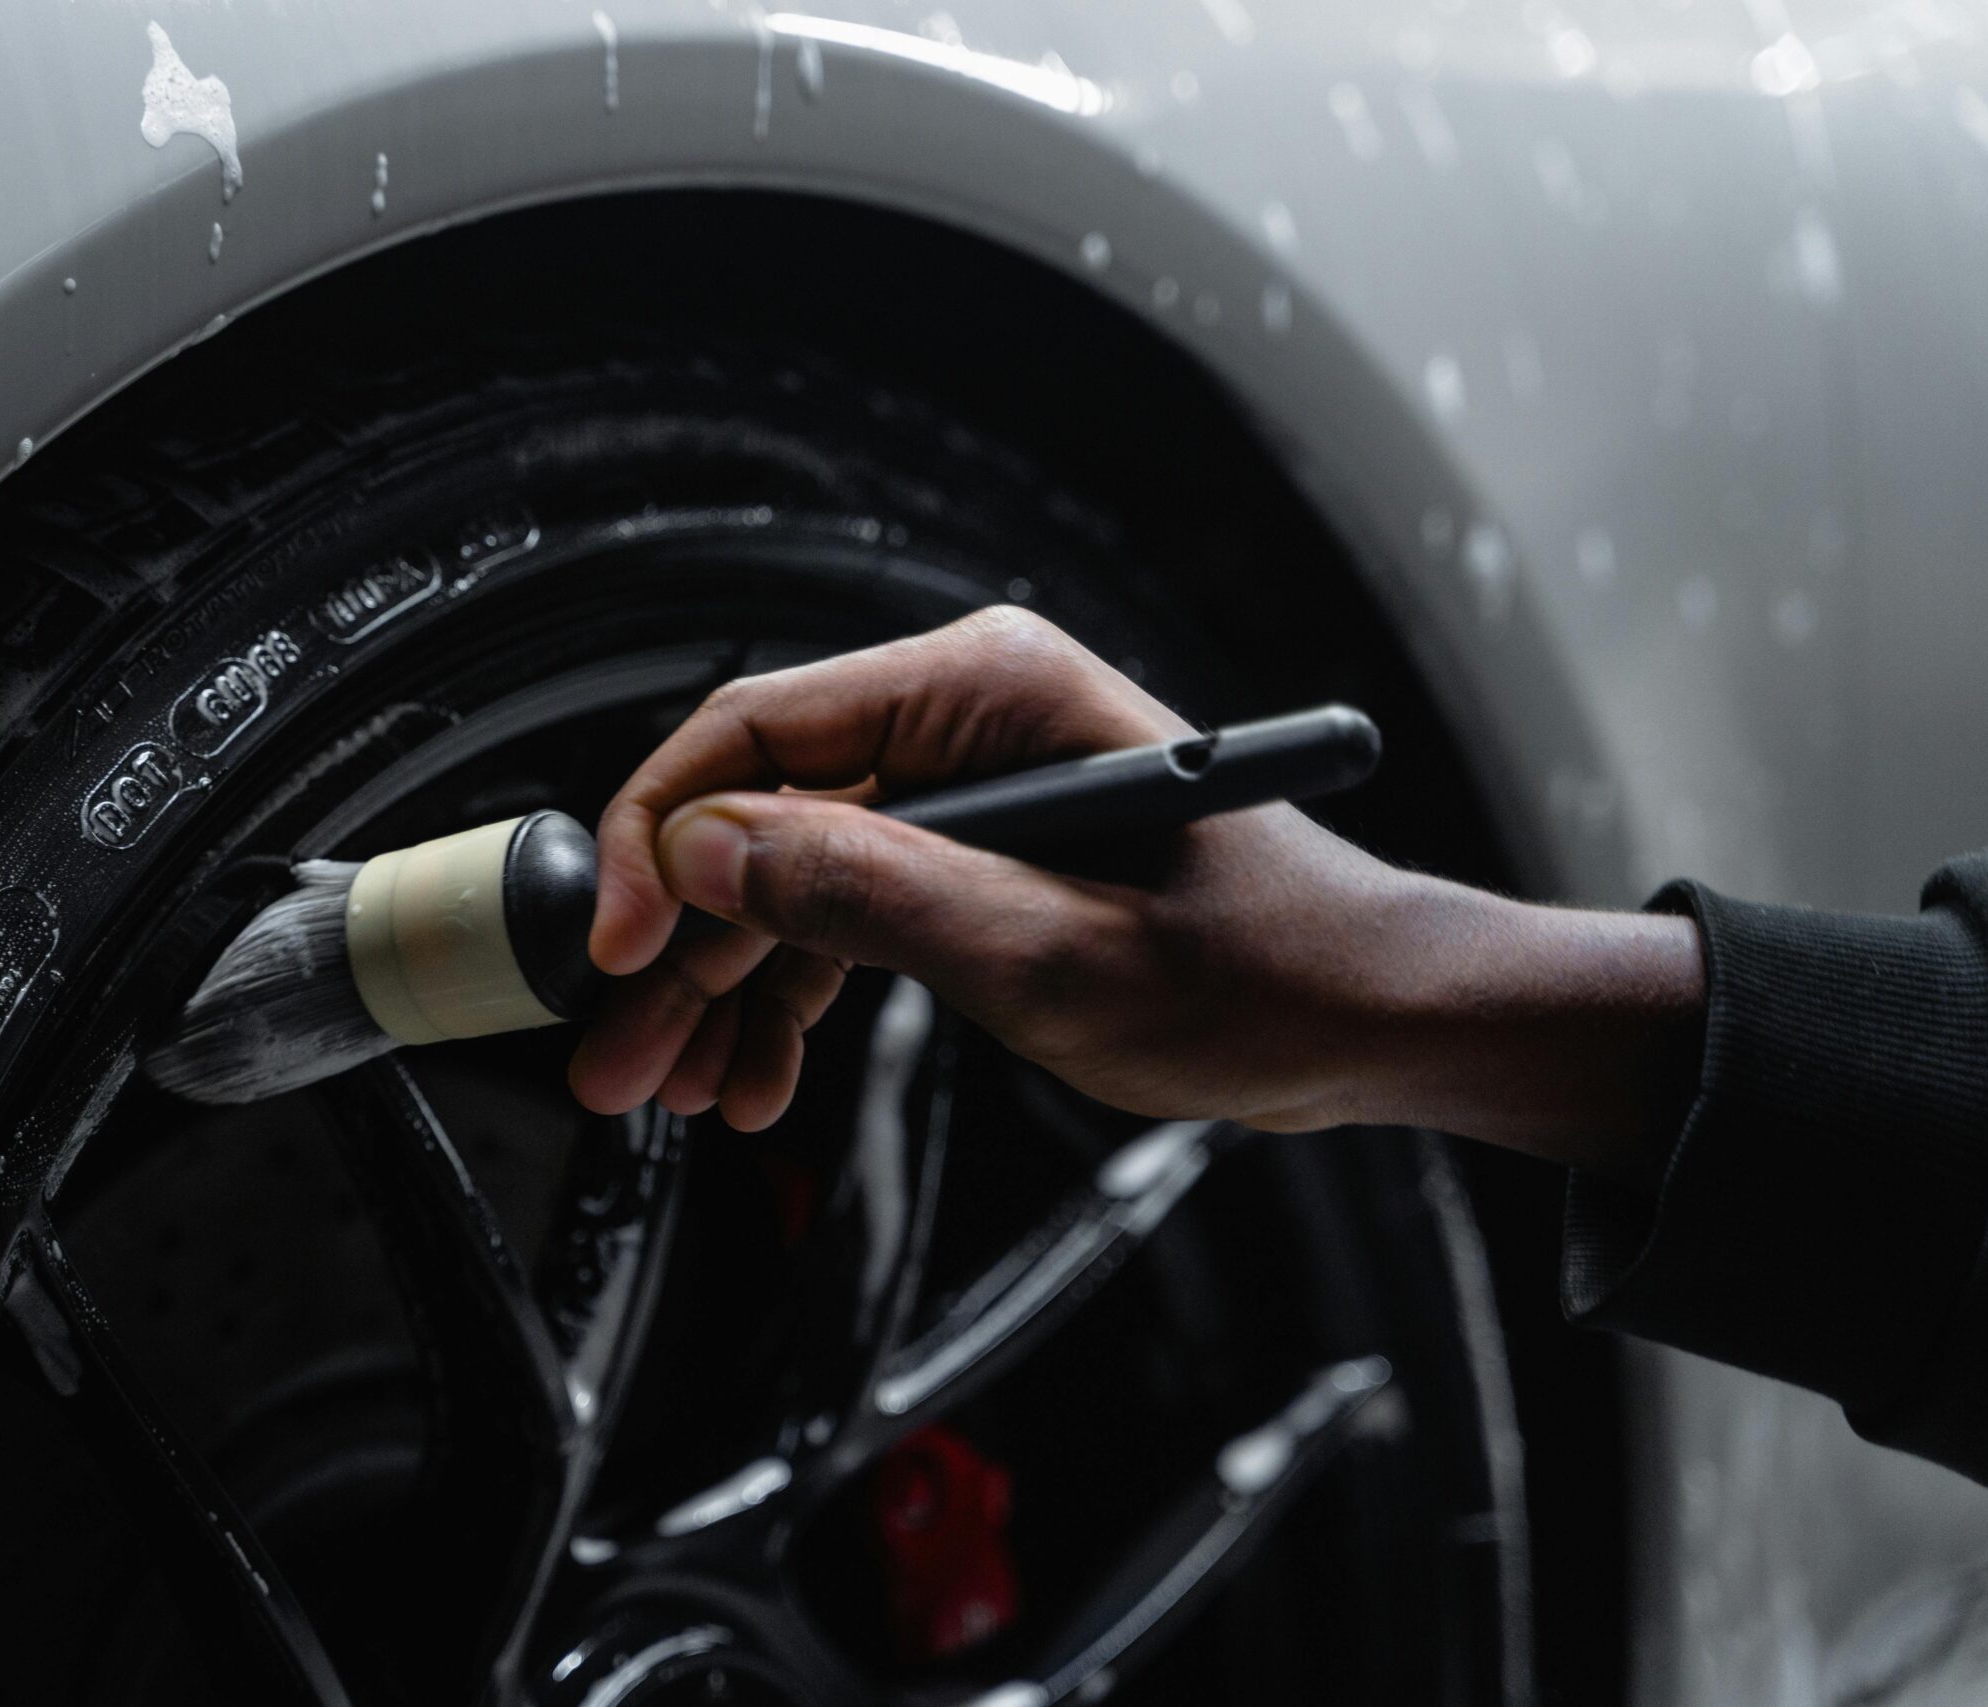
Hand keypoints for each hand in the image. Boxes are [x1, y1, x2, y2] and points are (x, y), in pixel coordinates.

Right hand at [566, 607, 1703, 1179]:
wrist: (1368, 1020)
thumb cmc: (1264, 969)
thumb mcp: (1053, 951)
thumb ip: (874, 894)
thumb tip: (716, 851)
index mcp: (986, 689)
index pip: (761, 732)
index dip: (666, 841)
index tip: (619, 947)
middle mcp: (962, 720)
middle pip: (759, 816)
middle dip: (683, 947)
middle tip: (621, 1056)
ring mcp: (962, 791)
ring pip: (787, 880)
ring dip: (726, 990)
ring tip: (677, 1093)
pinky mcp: (971, 860)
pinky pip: (843, 918)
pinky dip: (794, 1000)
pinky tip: (757, 1081)